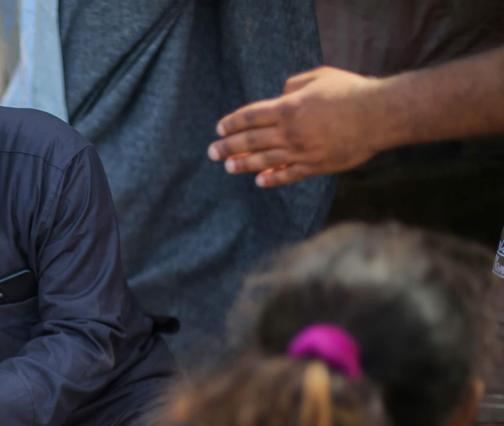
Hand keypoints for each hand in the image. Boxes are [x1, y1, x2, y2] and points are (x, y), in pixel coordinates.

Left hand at [207, 66, 383, 187]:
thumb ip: (294, 85)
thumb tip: (280, 95)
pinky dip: (272, 178)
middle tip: (212, 152)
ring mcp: (301, 152)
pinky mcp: (315, 166)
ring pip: (264, 161)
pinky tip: (259, 180)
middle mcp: (290, 132)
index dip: (232, 123)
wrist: (380, 115)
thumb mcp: (319, 77)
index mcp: (288, 108)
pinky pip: (288, 175)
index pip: (251, 117)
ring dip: (243, 164)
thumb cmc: (350, 91)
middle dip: (228, 146)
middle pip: (251, 141)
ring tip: (228, 167)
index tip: (219, 128)